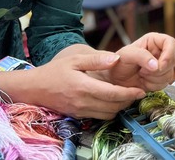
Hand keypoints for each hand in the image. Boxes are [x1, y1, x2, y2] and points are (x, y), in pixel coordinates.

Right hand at [27, 53, 146, 119]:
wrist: (33, 88)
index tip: (140, 91)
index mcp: (83, 87)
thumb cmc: (54, 71)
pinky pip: (99, 116)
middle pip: (113, 106)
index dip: (129, 94)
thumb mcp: (74, 59)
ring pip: (108, 114)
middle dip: (128, 101)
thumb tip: (116, 58)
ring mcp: (80, 111)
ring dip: (119, 107)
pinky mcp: (78, 115)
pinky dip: (109, 111)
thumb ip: (96, 59)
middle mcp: (83, 102)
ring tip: (126, 96)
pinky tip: (111, 101)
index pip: (112, 94)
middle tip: (136, 92)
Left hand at [90, 32, 174, 91]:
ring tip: (141, 75)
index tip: (160, 65)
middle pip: (172, 60)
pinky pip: (165, 84)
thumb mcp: (127, 54)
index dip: (169, 54)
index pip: (171, 43)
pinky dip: (153, 85)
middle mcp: (160, 52)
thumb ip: (142, 56)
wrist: (114, 80)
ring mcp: (162, 66)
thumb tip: (157, 65)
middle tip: (142, 71)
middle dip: (158, 70)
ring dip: (154, 78)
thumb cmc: (118, 63)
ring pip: (169, 74)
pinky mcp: (160, 79)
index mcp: (154, 41)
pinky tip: (144, 82)